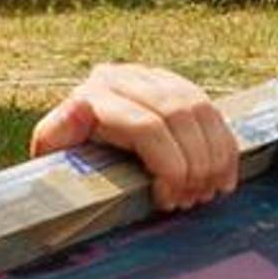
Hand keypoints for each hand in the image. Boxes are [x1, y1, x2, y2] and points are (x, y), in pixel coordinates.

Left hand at [30, 65, 236, 209]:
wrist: (76, 152)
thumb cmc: (64, 163)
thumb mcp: (53, 154)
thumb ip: (58, 134)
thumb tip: (80, 105)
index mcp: (95, 93)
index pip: (148, 126)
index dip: (168, 167)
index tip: (168, 200)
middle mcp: (126, 77)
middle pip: (180, 116)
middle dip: (195, 165)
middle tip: (192, 201)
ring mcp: (155, 78)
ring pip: (202, 111)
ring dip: (213, 157)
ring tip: (206, 193)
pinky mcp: (179, 87)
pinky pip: (213, 112)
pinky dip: (224, 147)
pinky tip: (222, 178)